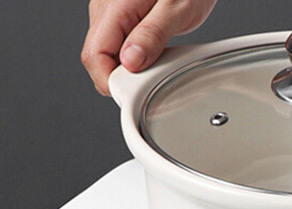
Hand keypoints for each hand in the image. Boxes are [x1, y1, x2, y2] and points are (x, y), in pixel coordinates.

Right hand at [81, 0, 216, 95]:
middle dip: (122, 78)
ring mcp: (112, 12)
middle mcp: (106, 8)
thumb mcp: (177, 9)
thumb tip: (130, 63)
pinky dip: (136, 57)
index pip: (94, 56)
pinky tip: (155, 55)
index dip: (111, 82)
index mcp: (114, 7)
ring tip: (158, 63)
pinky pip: (120, 44)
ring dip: (130, 68)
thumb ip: (153, 36)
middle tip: (152, 80)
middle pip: (98, 58)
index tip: (133, 95)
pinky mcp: (122, 16)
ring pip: (109, 53)